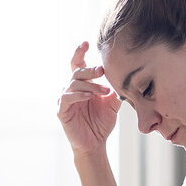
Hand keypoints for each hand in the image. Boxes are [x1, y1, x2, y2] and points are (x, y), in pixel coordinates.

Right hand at [58, 41, 121, 156]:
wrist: (95, 144)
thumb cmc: (102, 122)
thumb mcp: (112, 104)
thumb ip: (115, 90)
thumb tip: (124, 77)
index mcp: (82, 84)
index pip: (78, 64)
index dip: (79, 52)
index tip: (86, 42)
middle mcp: (71, 89)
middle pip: (77, 71)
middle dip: (90, 69)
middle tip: (103, 70)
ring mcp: (65, 99)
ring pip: (73, 84)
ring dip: (90, 85)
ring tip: (104, 91)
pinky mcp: (61, 111)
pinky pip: (67, 98)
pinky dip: (79, 95)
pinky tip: (90, 97)